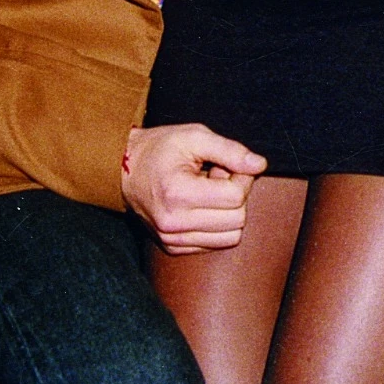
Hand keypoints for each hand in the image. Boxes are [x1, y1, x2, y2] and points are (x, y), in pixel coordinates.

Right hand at [121, 124, 266, 254]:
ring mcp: (172, 240)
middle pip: (237, 221)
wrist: (124, 169)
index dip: (242, 177)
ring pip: (230, 238)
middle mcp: (174, 224)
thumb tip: (260, 165)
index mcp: (178, 194)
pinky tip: (200, 205)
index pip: (235, 197)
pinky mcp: (173, 247)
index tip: (228, 164)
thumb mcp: (194, 136)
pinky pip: (214, 244)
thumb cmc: (160, 148)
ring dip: (227, 213)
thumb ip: (230, 150)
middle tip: (218, 175)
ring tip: (209, 191)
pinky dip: (216, 225)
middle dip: (236, 195)